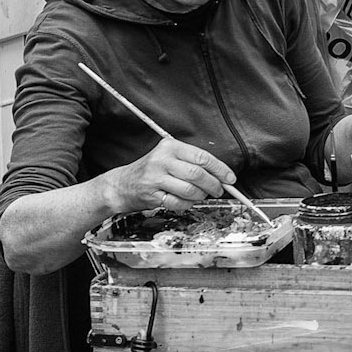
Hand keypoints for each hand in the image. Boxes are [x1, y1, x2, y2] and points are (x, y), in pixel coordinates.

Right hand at [109, 138, 234, 215]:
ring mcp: (155, 177)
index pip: (202, 157)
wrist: (122, 184)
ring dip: (201, 196)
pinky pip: (178, 203)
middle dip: (213, 185)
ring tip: (201, 195)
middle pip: (197, 174)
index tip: (230, 178)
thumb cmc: (152, 171)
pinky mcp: (151, 194)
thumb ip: (193, 163)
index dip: (220, 169)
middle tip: (219, 190)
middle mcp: (162, 160)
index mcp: (170, 146)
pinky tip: (187, 201)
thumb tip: (222, 175)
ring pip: (190, 189)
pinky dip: (188, 204)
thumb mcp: (170, 158)